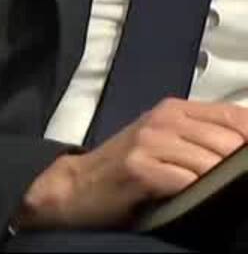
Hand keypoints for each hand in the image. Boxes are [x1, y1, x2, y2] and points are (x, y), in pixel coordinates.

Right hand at [17, 99, 247, 230]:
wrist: (77, 186)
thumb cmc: (129, 167)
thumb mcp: (167, 141)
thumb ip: (205, 137)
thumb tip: (247, 146)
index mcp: (175, 109)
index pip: (237, 117)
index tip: (246, 164)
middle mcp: (163, 118)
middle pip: (230, 142)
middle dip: (235, 167)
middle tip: (225, 183)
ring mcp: (149, 141)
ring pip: (212, 163)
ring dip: (216, 183)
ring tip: (204, 192)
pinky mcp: (139, 167)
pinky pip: (188, 181)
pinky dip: (195, 193)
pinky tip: (185, 198)